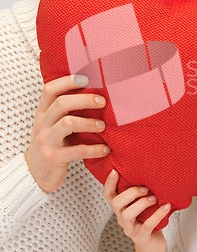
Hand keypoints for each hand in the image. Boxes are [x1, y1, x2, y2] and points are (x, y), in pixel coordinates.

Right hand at [25, 75, 109, 193]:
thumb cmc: (51, 143)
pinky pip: (77, 150)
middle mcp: (42, 124)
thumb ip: (66, 111)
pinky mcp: (53, 158)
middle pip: (61, 103)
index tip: (87, 78)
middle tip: (102, 102)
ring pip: (68, 124)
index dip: (68, 81)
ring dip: (89, 123)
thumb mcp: (53, 124)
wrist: (36, 173)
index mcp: (43, 113)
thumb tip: (96, 94)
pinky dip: (94, 149)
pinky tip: (105, 149)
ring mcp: (46, 141)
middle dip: (85, 100)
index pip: (50, 90)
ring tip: (102, 126)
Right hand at [103, 170, 169, 251]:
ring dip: (142, 203)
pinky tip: (166, 206)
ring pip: (127, 214)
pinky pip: (148, 225)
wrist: (152, 247)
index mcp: (121, 208)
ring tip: (155, 198)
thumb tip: (152, 172)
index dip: (109, 183)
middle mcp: (122, 218)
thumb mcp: (142, 205)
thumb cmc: (147, 222)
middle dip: (130, 193)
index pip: (108, 195)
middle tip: (145, 189)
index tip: (115, 170)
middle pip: (116, 203)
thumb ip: (141, 193)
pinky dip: (158, 214)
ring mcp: (130, 229)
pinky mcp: (141, 237)